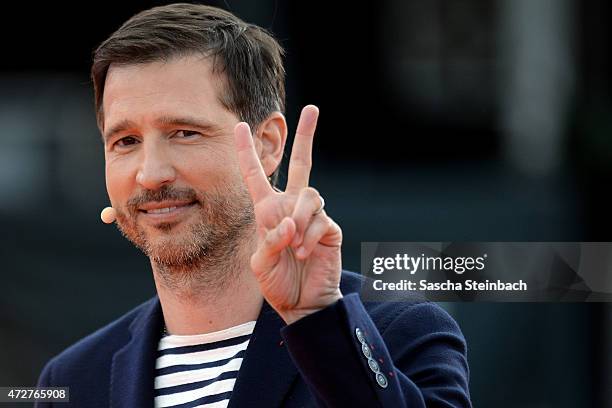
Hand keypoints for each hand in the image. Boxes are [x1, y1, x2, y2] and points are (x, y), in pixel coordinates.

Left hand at [234, 105, 342, 324]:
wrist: (302, 304)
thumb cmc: (277, 283)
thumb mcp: (261, 263)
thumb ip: (271, 240)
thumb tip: (290, 222)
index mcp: (268, 211)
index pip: (256, 176)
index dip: (247, 152)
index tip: (239, 126)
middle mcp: (292, 207)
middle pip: (301, 164)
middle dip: (306, 136)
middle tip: (313, 109)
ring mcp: (313, 216)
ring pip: (309, 195)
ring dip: (299, 220)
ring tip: (293, 247)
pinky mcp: (329, 228)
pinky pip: (320, 219)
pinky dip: (309, 236)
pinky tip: (303, 252)